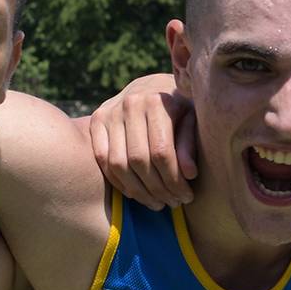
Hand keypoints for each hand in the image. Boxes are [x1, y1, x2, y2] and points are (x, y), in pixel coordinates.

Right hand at [86, 74, 195, 209]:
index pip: (162, 152)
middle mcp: (130, 103)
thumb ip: (190, 144)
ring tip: (156, 203)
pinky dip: (117, 181)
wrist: (154, 86)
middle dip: (158, 189)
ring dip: (137, 191)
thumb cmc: (181, 107)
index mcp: (157, 101)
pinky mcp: (96, 119)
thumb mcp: (193, 121)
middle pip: (139, 160)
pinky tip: (135, 193)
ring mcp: (110, 111)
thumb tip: (189, 174)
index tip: (187, 197)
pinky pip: (102, 158)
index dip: (175, 180)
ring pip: (118, 163)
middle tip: (173, 204)